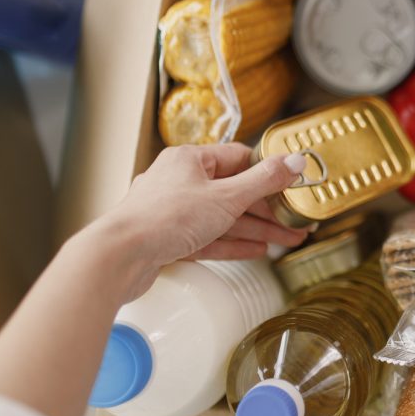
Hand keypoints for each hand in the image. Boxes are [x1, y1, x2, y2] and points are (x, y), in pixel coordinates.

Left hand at [86, 143, 310, 300]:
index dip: (268, 172)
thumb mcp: (226, 197)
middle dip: (268, 210)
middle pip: (234, 192)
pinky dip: (233, 244)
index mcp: (190, 160)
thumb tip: (294, 161)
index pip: (239, 159)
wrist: (120, 256)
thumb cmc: (164, 218)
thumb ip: (263, 181)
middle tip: (294, 221)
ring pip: (223, 218)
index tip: (291, 184)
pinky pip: (209, 238)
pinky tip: (256, 250)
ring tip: (285, 240)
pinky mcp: (168, 239)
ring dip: (256, 229)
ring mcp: (173, 211)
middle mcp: (180, 181)